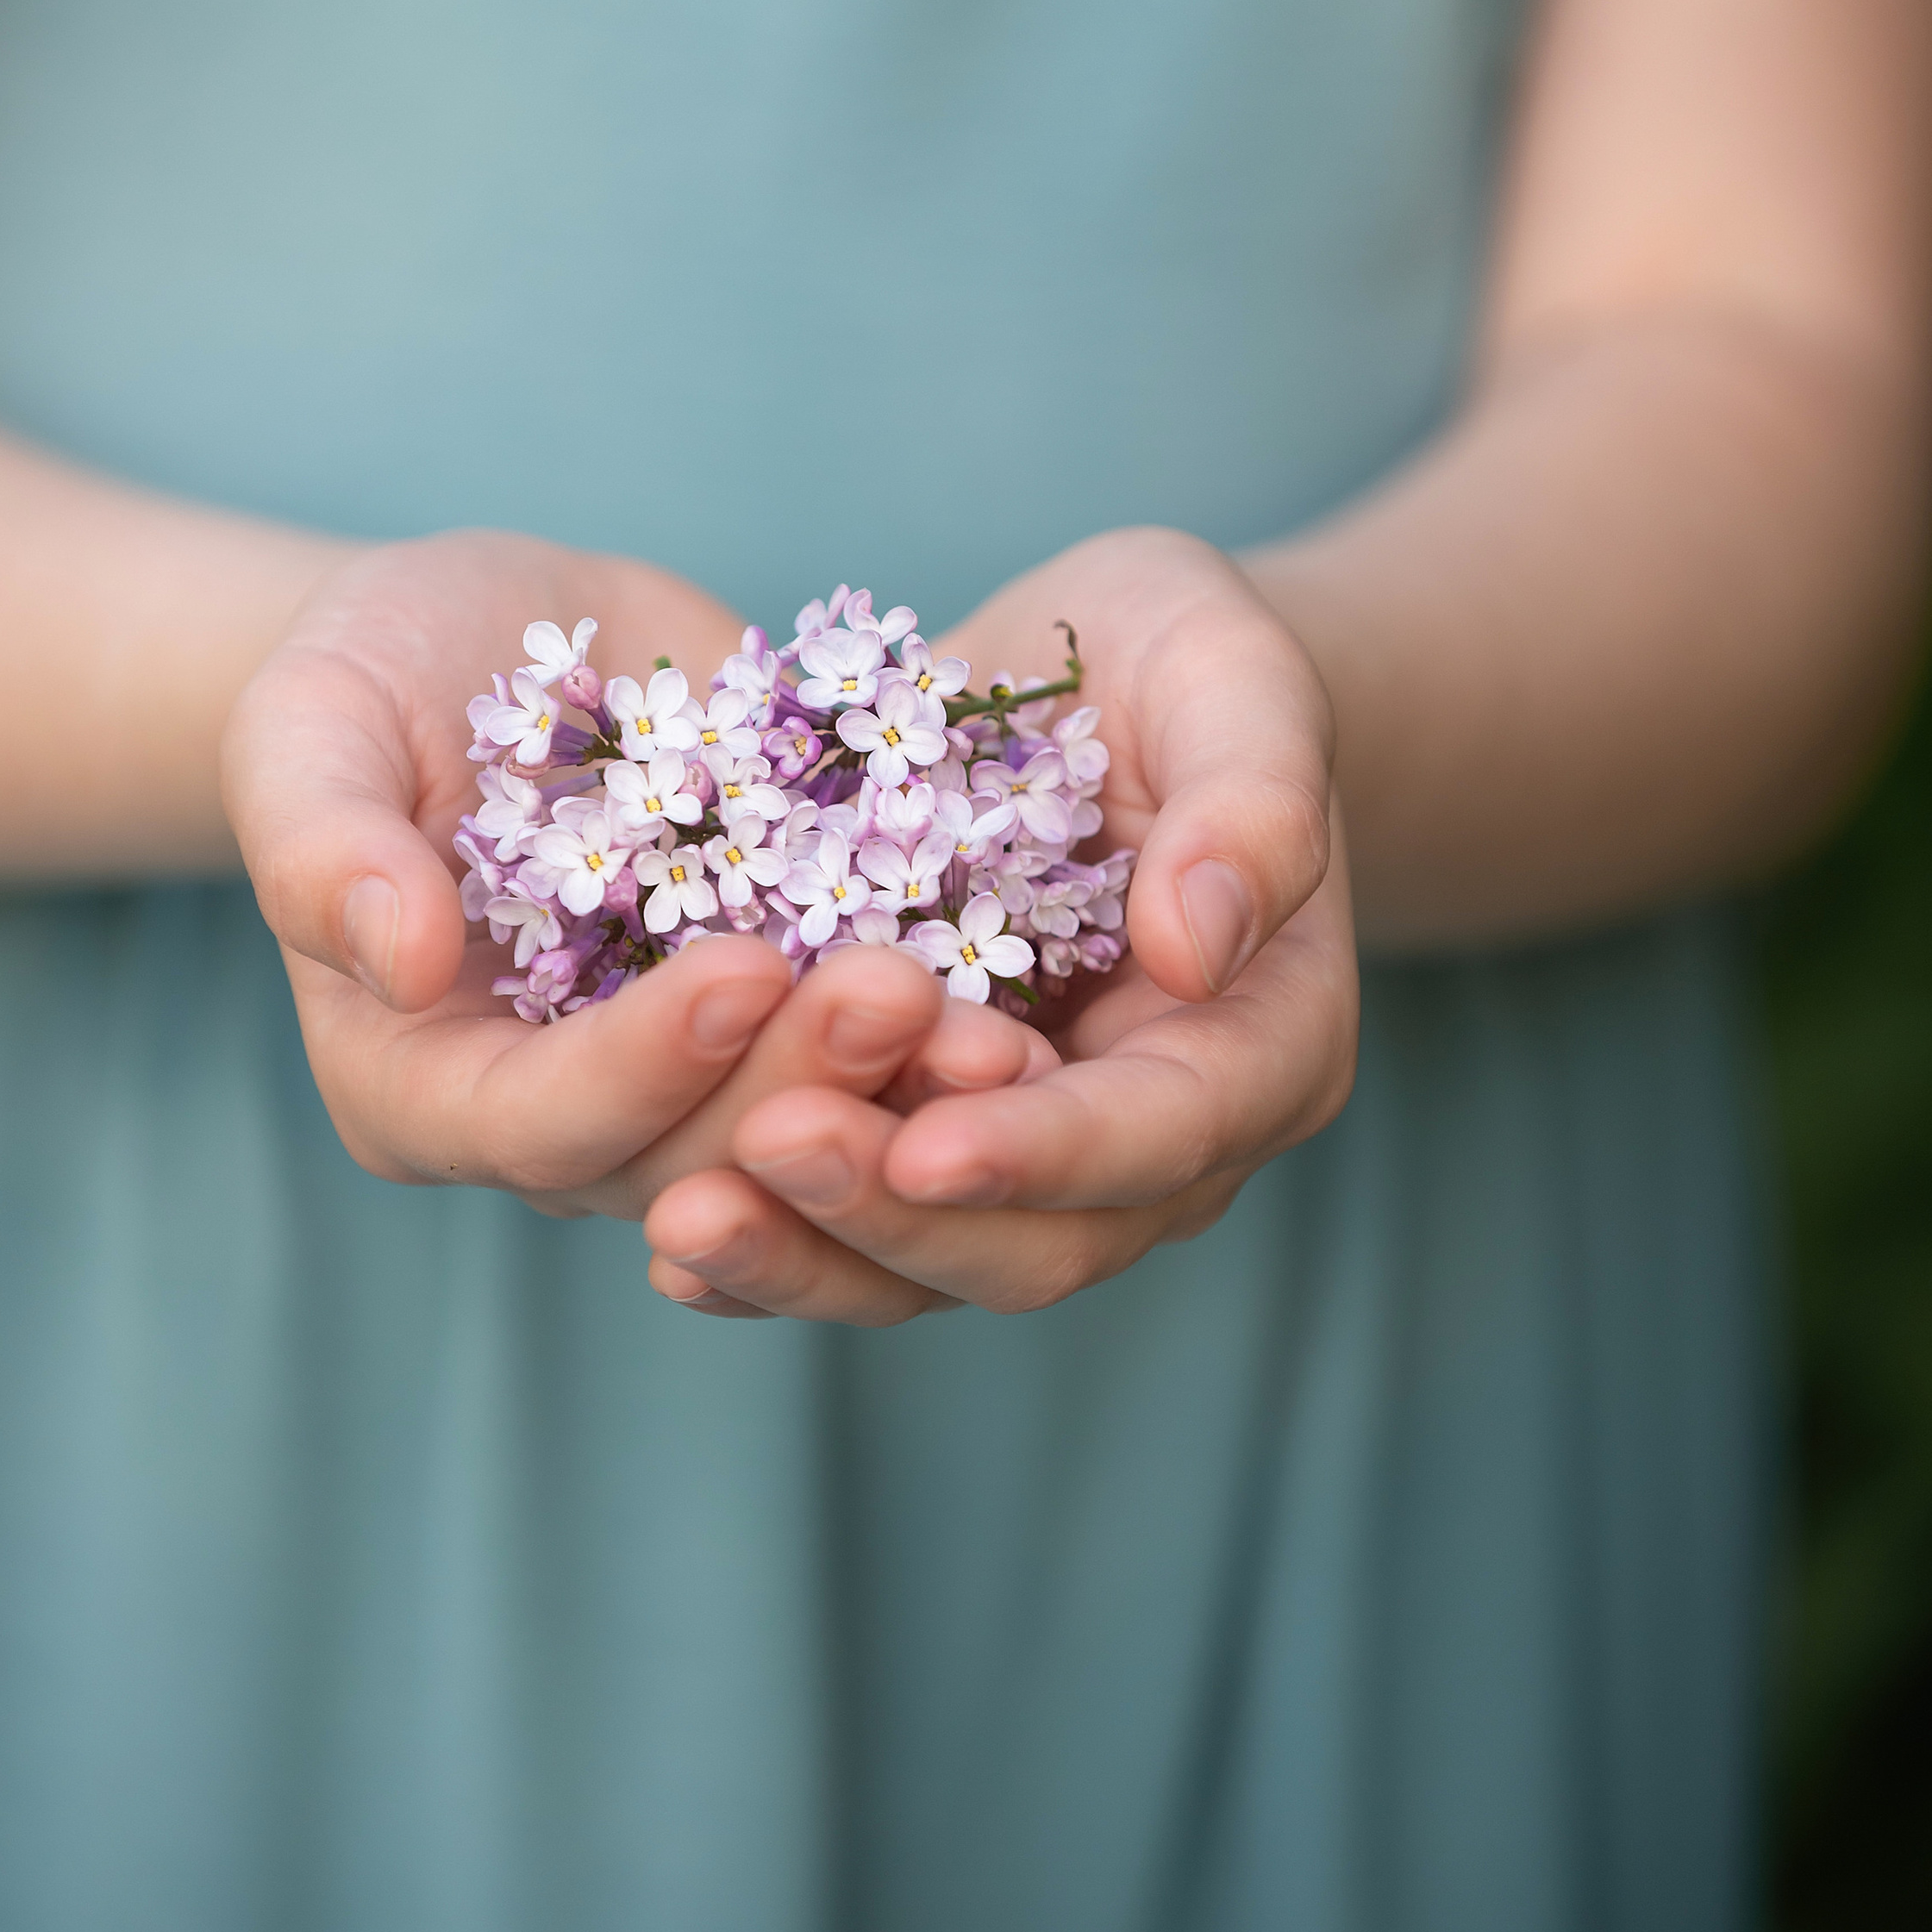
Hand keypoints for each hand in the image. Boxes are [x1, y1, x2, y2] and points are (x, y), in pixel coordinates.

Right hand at [222, 531, 1050, 1257]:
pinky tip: (1029, 1013)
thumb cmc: (371, 672)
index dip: (645, 1068)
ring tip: (995, 1030)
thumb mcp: (311, 721)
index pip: (541, 1124)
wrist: (495, 632)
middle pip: (689, 1156)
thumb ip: (323, 842)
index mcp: (420, 1089)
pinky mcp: (780, 1026)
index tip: (744, 971)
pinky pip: (868, 1073)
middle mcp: (558, 1121)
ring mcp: (682, 1085)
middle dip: (800, 1086)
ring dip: (896, 1096)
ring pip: (798, 1139)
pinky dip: (942, 1054)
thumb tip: (401, 957)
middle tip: (905, 993)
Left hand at [641, 529, 1358, 1322]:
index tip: (928, 1142)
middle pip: (1040, 1244)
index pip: (1162, 1134)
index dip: (1046, 1153)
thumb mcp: (1234, 675)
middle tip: (766, 1147)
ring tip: (681, 1218)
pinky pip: (855, 1234)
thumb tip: (1200, 944)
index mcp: (1262, 1046)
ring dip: (809, 1253)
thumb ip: (1250, 800)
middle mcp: (1158, 1142)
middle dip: (897, 1212)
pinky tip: (669, 1244)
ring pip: (932, 1266)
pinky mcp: (929, 1140)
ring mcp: (1036, 1156)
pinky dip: (771, 1246)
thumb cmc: (1183, 665)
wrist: (1100, 681)